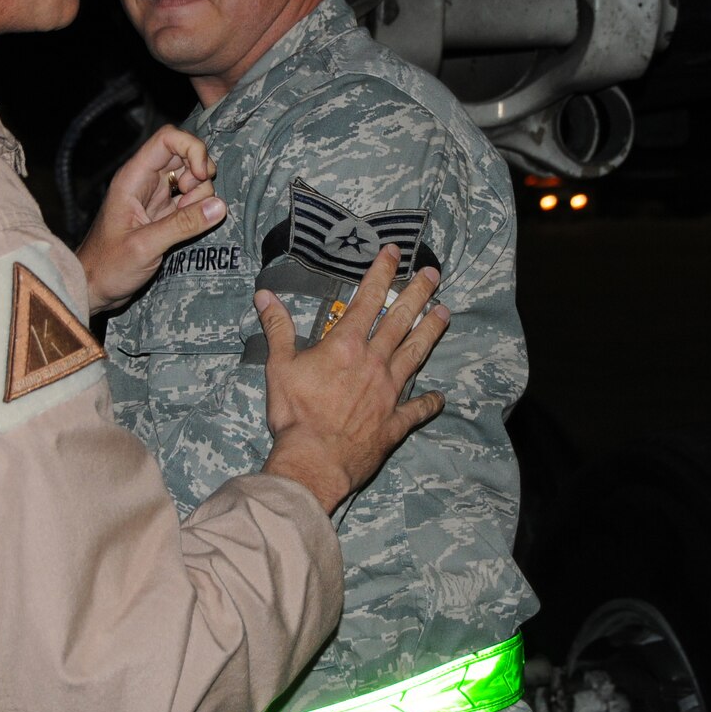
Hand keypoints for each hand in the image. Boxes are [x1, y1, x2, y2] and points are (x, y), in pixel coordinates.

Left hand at [76, 126, 224, 313]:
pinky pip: (189, 199)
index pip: (168, 138)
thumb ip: (182, 225)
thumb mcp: (145, 246)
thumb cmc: (107, 267)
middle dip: (199, 175)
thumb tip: (219, 206)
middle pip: (184, 154)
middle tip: (192, 203)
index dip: (192, 149)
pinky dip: (196, 209)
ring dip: (200, 195)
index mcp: (133, 178)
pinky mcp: (163, 214)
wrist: (94, 287)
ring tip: (186, 219)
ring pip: (190, 177)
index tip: (202, 176)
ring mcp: (155, 197)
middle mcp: (145, 181)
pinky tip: (188, 227)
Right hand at [258, 245, 448, 511]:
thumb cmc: (295, 414)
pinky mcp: (395, 421)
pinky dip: (429, 402)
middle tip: (433, 273)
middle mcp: (374, 362)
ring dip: (431, 332)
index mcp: (346, 345)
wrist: (314, 460)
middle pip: (401, 320)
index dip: (381, 272)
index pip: (368, 299)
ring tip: (445, 312)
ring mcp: (389, 391)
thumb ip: (277, 328)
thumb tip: (265, 295)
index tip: (393, 252)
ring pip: (417, 354)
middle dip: (418, 293)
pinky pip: (417, 408)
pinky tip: (439, 397)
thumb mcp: (279, 366)